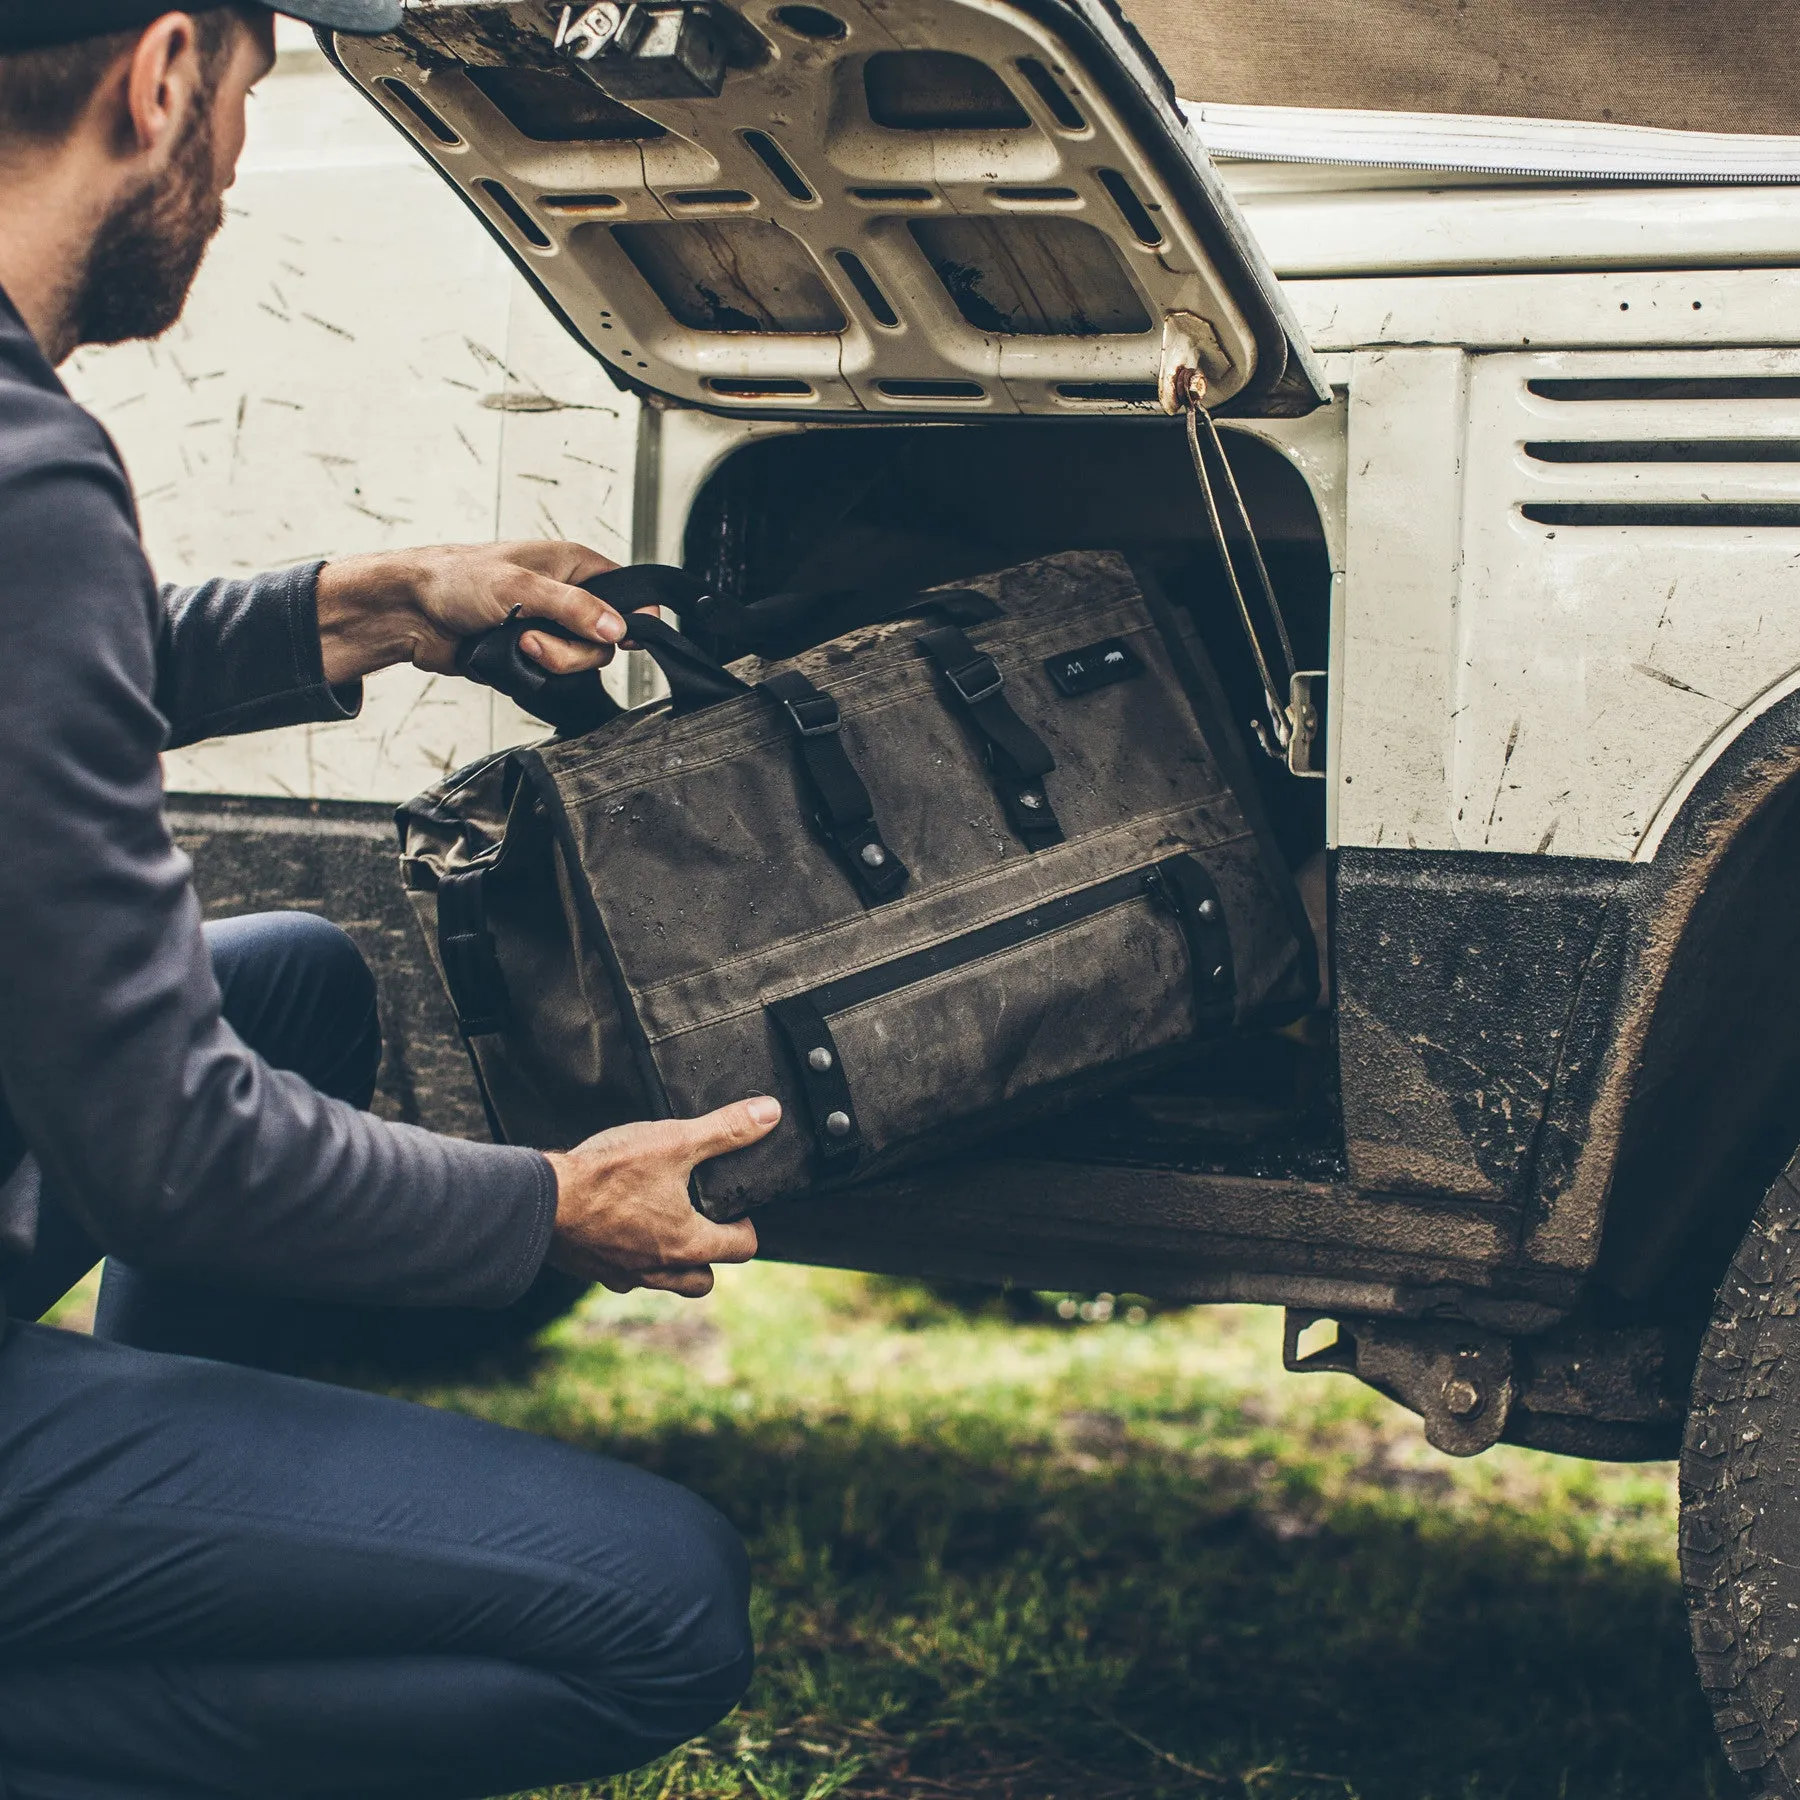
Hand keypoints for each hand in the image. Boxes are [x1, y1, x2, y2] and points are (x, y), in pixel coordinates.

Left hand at [315, 541, 630, 686]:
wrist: (410, 613)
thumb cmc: (455, 579)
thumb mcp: (521, 587)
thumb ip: (574, 607)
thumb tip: (618, 627)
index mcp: (573, 565)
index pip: (629, 591)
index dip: (632, 616)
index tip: (621, 637)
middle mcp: (567, 596)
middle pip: (606, 639)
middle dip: (573, 649)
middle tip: (533, 637)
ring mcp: (551, 628)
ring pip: (582, 662)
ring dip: (551, 661)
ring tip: (515, 643)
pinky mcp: (533, 655)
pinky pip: (556, 676)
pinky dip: (536, 673)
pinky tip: (511, 657)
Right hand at [543, 1096, 777, 1296]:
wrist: (540, 1200)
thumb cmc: (606, 1176)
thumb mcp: (673, 1142)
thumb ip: (725, 1130)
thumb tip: (768, 1115)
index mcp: (687, 1243)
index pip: (742, 1250)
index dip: (747, 1228)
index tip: (738, 1209)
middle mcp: (659, 1269)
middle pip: (702, 1281)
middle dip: (711, 1256)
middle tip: (704, 1222)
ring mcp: (624, 1275)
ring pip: (663, 1282)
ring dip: (672, 1263)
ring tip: (665, 1227)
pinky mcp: (594, 1271)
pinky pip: (624, 1277)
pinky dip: (631, 1258)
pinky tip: (622, 1229)